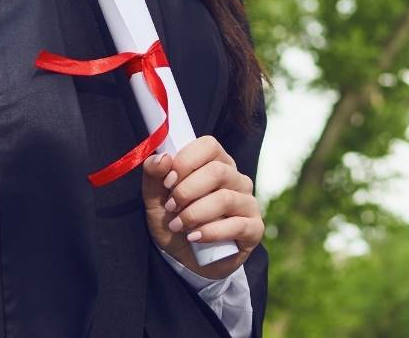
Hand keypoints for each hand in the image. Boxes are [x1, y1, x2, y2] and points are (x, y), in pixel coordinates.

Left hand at [141, 137, 261, 280]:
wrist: (185, 262)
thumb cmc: (174, 223)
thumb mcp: (156, 200)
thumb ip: (154, 176)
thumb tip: (161, 158)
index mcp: (216, 163)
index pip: (209, 146)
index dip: (186, 161)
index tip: (168, 182)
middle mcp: (236, 179)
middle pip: (217, 171)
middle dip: (187, 191)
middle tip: (171, 208)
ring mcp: (248, 203)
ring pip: (225, 199)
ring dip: (195, 214)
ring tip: (178, 226)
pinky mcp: (254, 228)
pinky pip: (237, 225)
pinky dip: (210, 232)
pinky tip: (194, 237)